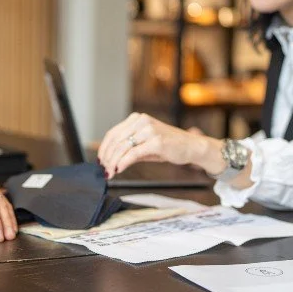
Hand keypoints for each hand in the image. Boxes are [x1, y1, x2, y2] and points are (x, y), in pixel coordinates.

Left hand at [96, 112, 219, 178]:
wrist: (191, 147)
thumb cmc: (168, 146)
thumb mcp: (145, 144)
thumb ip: (129, 147)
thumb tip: (110, 160)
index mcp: (137, 119)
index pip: (113, 133)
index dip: (104, 148)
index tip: (100, 160)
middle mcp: (142, 121)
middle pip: (115, 141)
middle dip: (107, 157)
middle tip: (104, 170)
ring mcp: (149, 130)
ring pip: (122, 147)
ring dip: (113, 162)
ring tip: (110, 172)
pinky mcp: (156, 141)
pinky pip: (133, 154)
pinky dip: (123, 163)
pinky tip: (119, 170)